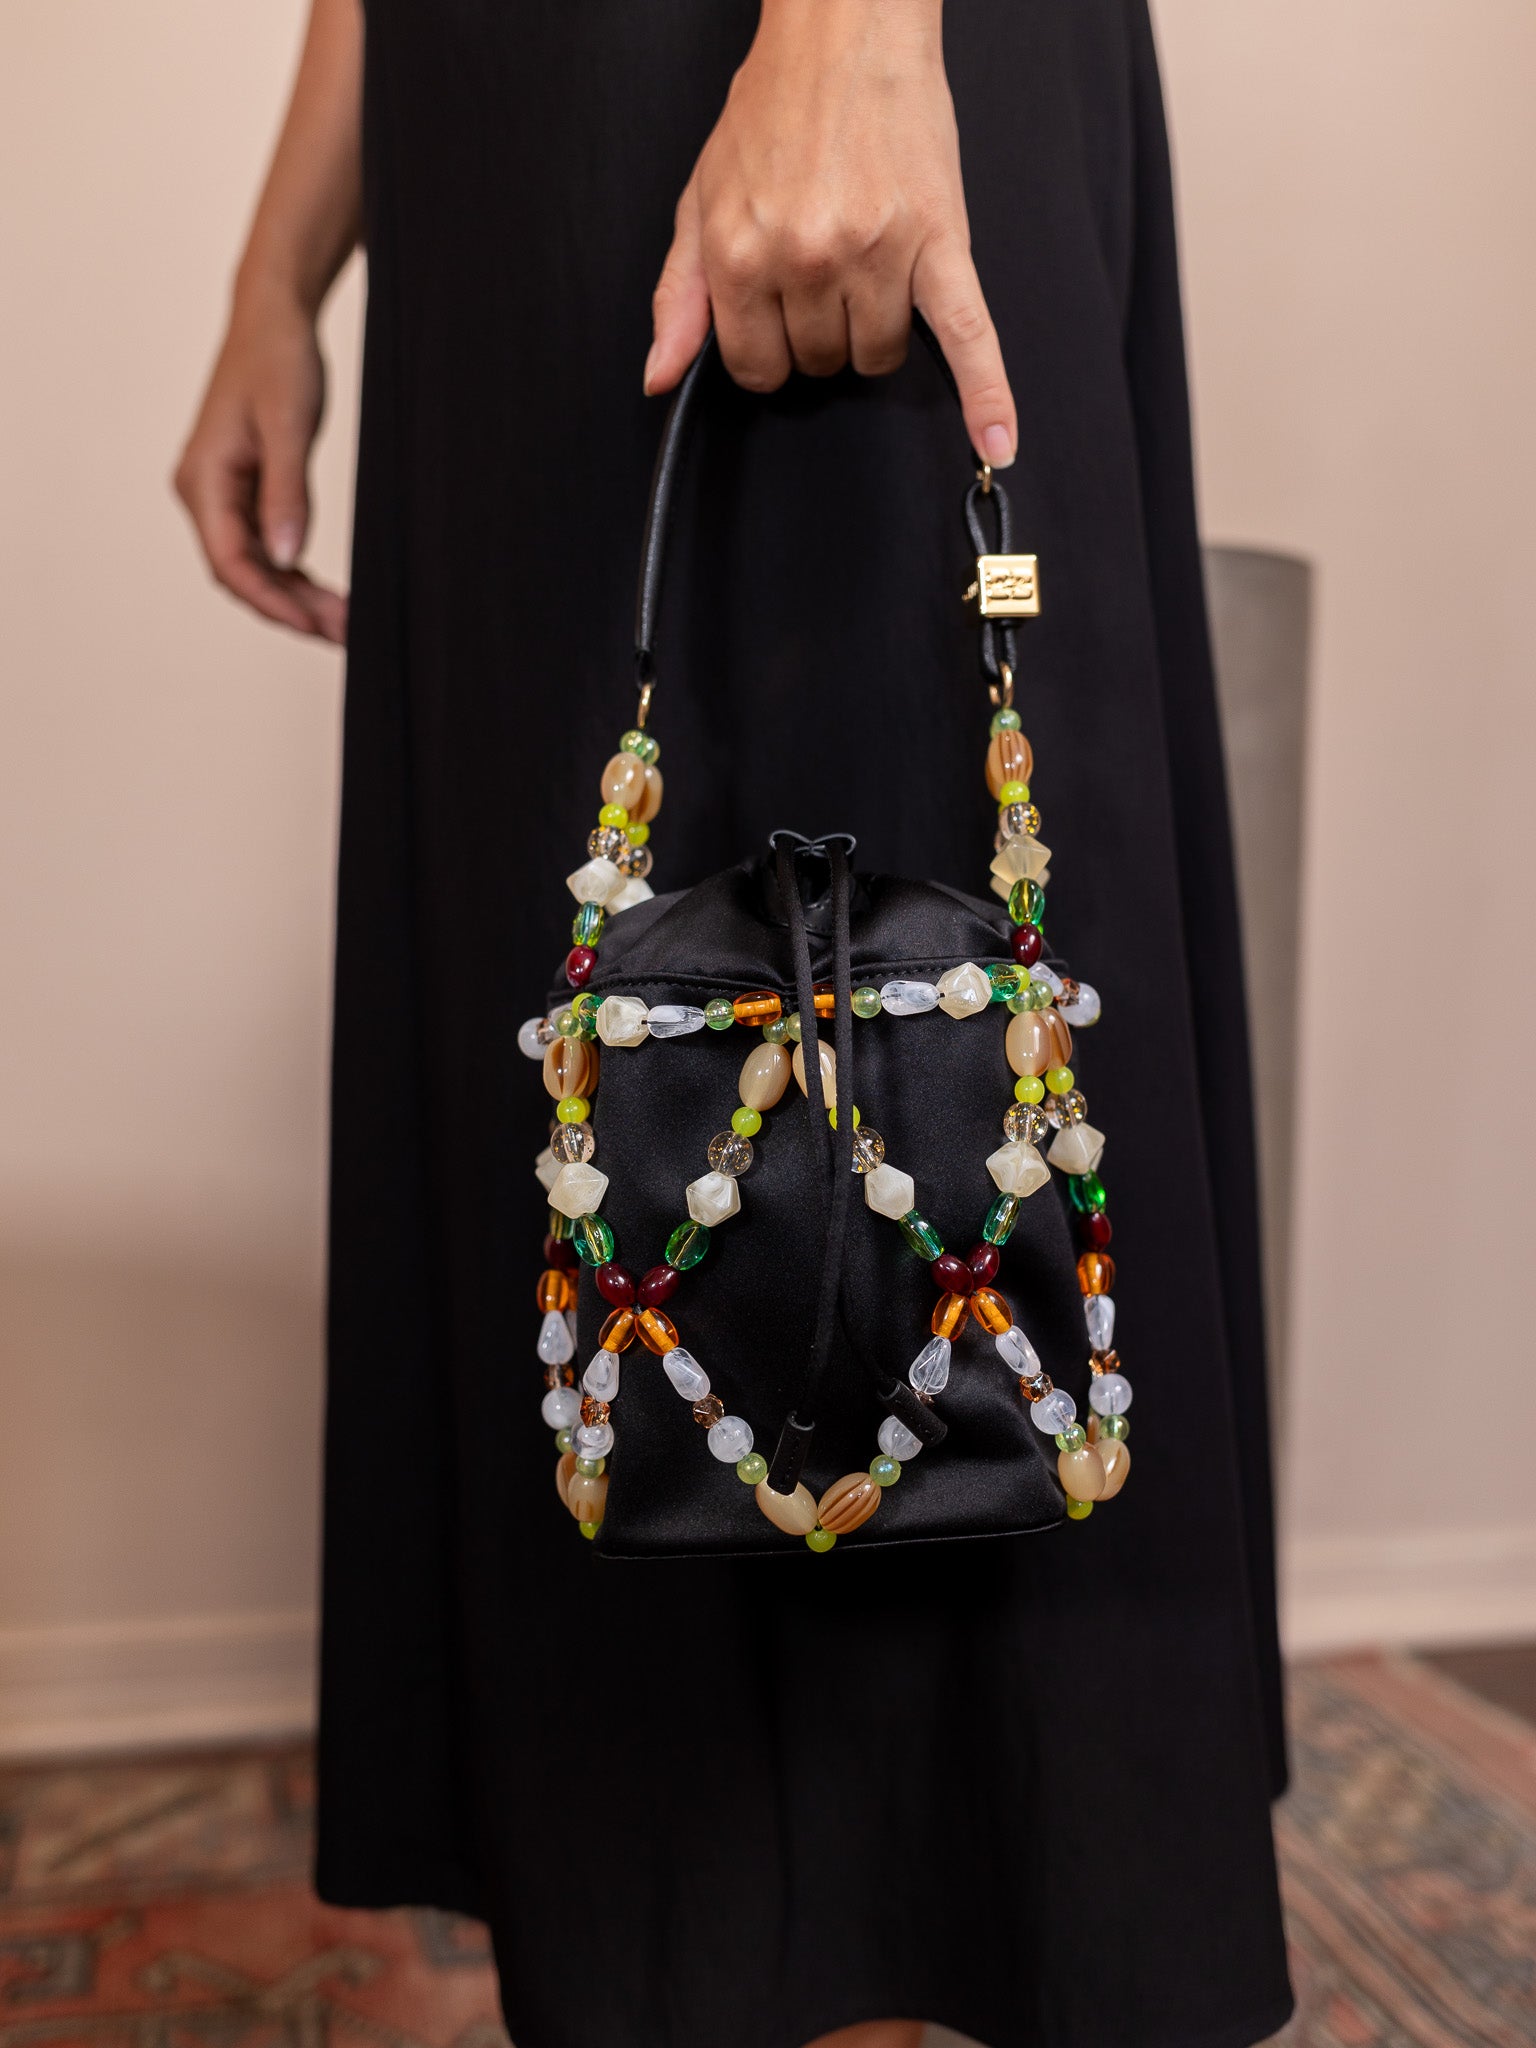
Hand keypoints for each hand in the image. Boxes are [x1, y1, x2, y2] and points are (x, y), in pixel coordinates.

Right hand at [174, 281, 346, 641]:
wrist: (274, 318)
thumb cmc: (278, 360)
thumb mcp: (289, 427)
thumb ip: (287, 495)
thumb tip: (289, 558)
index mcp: (203, 480)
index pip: (231, 563)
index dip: (272, 602)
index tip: (314, 627)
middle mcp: (203, 493)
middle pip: (243, 573)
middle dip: (291, 608)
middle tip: (346, 633)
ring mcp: (222, 496)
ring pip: (257, 566)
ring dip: (298, 597)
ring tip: (346, 621)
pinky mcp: (244, 492)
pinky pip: (266, 547)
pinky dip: (295, 574)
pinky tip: (327, 594)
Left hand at [644, 0, 1014, 467]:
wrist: (843, 31)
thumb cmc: (773, 110)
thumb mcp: (701, 201)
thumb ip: (679, 296)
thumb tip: (660, 378)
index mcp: (744, 254)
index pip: (758, 367)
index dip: (767, 350)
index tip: (777, 319)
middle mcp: (808, 260)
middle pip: (819, 363)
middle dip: (818, 333)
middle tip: (820, 272)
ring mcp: (876, 254)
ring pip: (876, 357)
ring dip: (871, 332)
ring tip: (864, 269)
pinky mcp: (938, 242)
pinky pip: (967, 336)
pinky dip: (987, 396)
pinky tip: (999, 444)